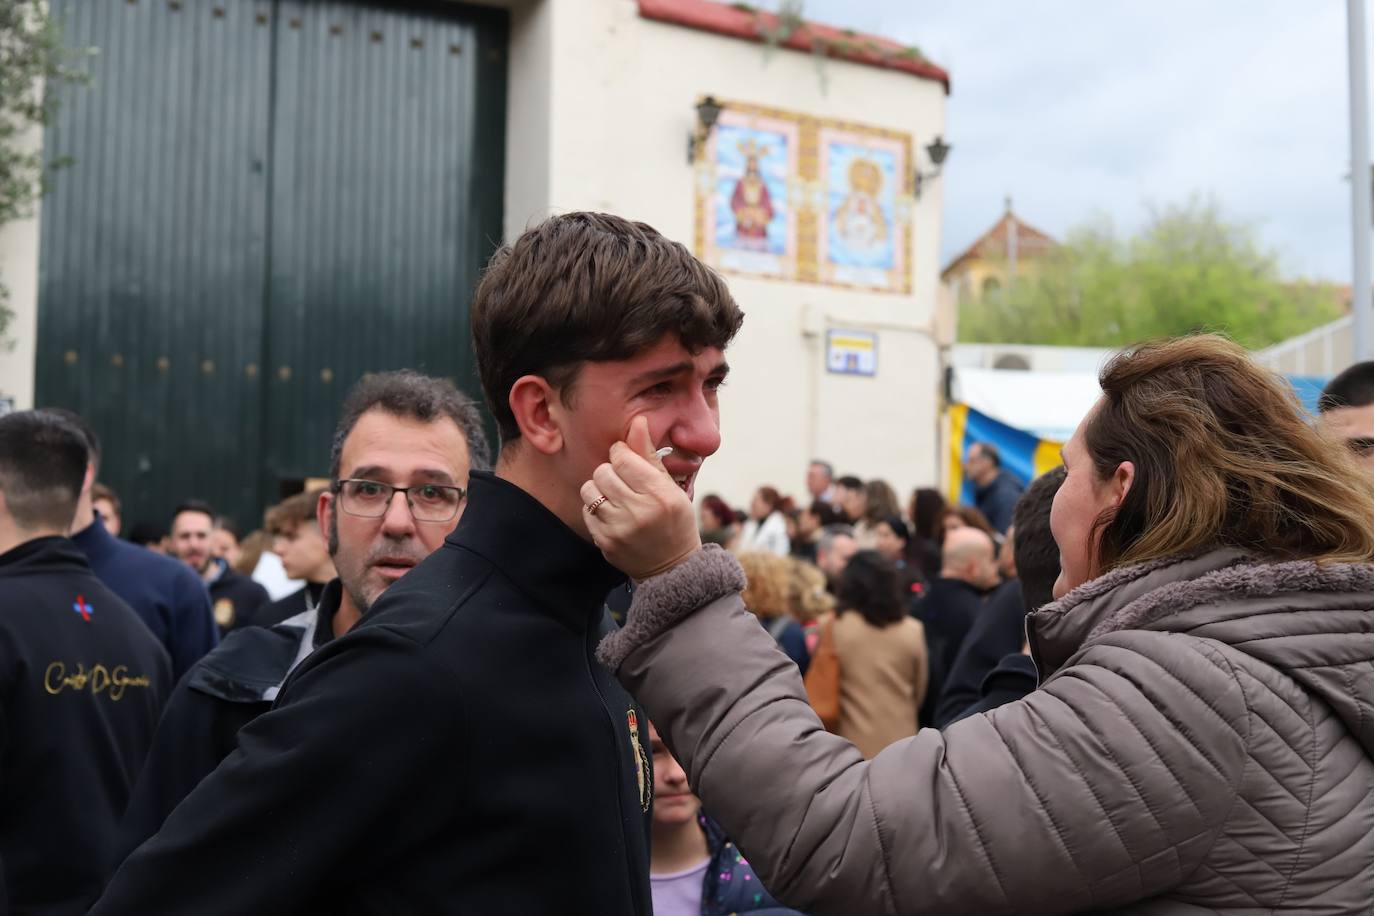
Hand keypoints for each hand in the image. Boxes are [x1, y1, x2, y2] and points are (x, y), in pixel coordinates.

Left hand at [581, 417, 701, 580]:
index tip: (628, 461)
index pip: (623, 457)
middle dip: (611, 472)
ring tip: (616, 498)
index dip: (622, 454)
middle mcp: (639, 511)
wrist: (673, 568)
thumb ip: (649, 455)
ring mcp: (620, 529)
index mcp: (660, 494)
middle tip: (623, 482)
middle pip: (603, 471)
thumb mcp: (670, 487)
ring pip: (590, 490)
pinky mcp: (605, 542)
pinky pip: (587, 511)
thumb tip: (637, 421)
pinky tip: (612, 515)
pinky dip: (596, 509)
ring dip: (600, 490)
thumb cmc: (675, 521)